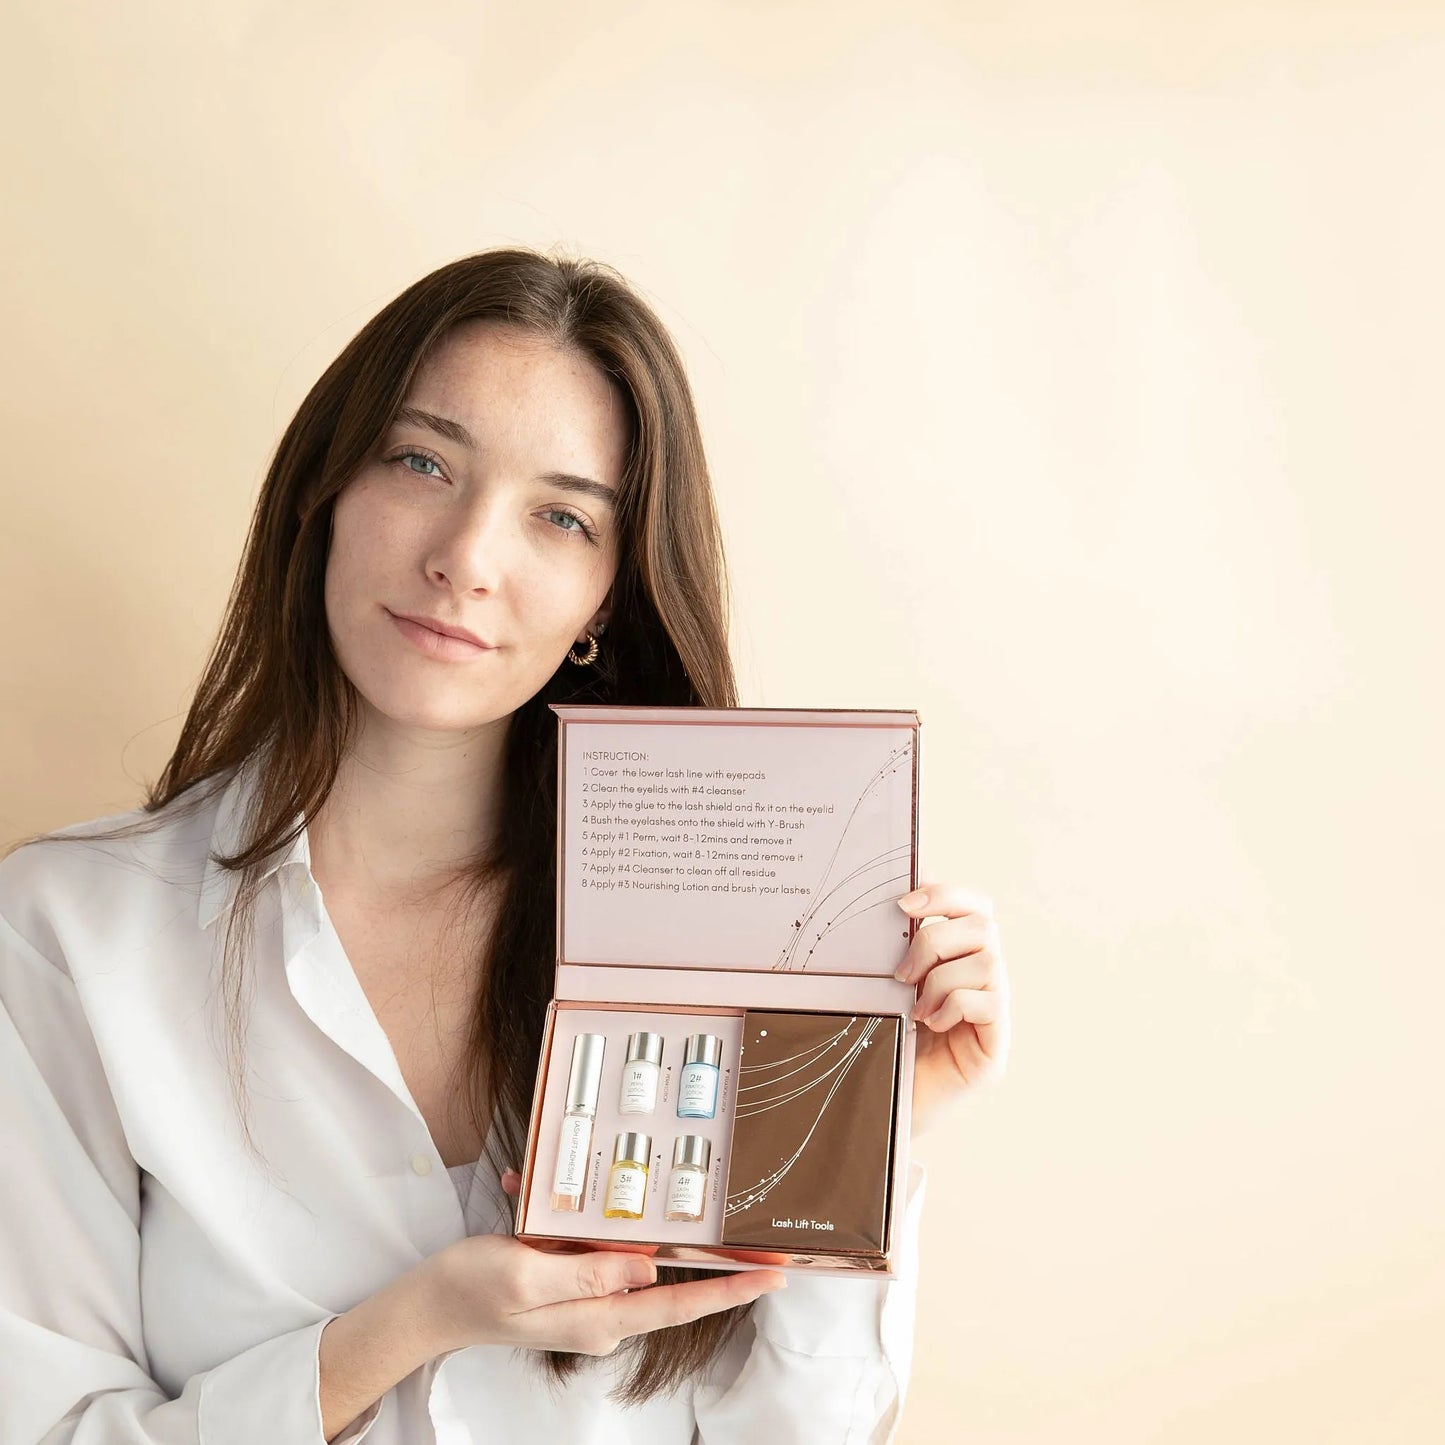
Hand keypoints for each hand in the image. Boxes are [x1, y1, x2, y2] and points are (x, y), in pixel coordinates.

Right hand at [408, 1174, 785, 1359]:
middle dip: (704, 1252)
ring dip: (620, 1217)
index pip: (679, 1304)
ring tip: (613, 1183)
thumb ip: (591, 1273)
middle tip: (752, 1233)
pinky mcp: (567, 1280)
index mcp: (597, 1318)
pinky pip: (588, 1245)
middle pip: (666, 1281)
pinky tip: (532, 1190)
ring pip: (627, 1253)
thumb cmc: (471, 1291)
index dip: (731, 1288)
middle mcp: (600, 1313)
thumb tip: (651, 1270)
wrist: (426, 1305)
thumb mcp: (528, 1277)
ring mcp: (584, 1298)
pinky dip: (569, 1216)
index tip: (774, 1275)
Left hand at [894, 883, 1010, 1136]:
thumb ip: (900, 948)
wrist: (880, 1104)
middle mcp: (986, 980)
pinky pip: (989, 1003)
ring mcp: (996, 1012)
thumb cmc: (885, 1040)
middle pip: (984, 926)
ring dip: (942, 980)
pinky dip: (954, 1006)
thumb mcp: (887, 985)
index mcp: (962, 958)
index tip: (904, 904)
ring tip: (916, 1006)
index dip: (946, 894)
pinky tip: (932, 1024)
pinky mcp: (996, 1045)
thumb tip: (895, 902)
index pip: (975, 907)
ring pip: (987, 963)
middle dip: (936, 941)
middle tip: (902, 974)